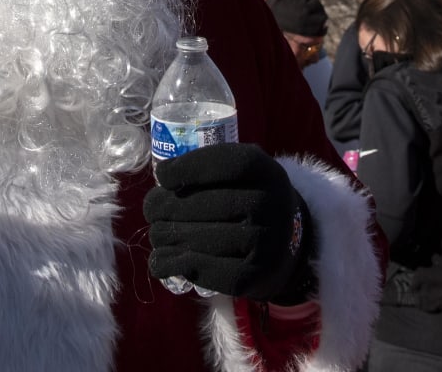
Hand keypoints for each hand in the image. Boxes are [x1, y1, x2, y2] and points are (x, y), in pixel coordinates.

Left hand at [143, 143, 313, 302]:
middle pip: (204, 204)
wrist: (290, 242)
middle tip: (151, 210)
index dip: (187, 168)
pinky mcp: (256, 277)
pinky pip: (207, 271)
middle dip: (167, 207)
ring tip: (157, 233)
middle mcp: (271, 204)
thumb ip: (211, 167)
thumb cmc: (251, 197)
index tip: (161, 176)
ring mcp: (267, 243)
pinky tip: (161, 261)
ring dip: (167, 237)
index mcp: (266, 171)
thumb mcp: (243, 173)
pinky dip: (176, 265)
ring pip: (200, 239)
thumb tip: (161, 179)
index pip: (223, 164)